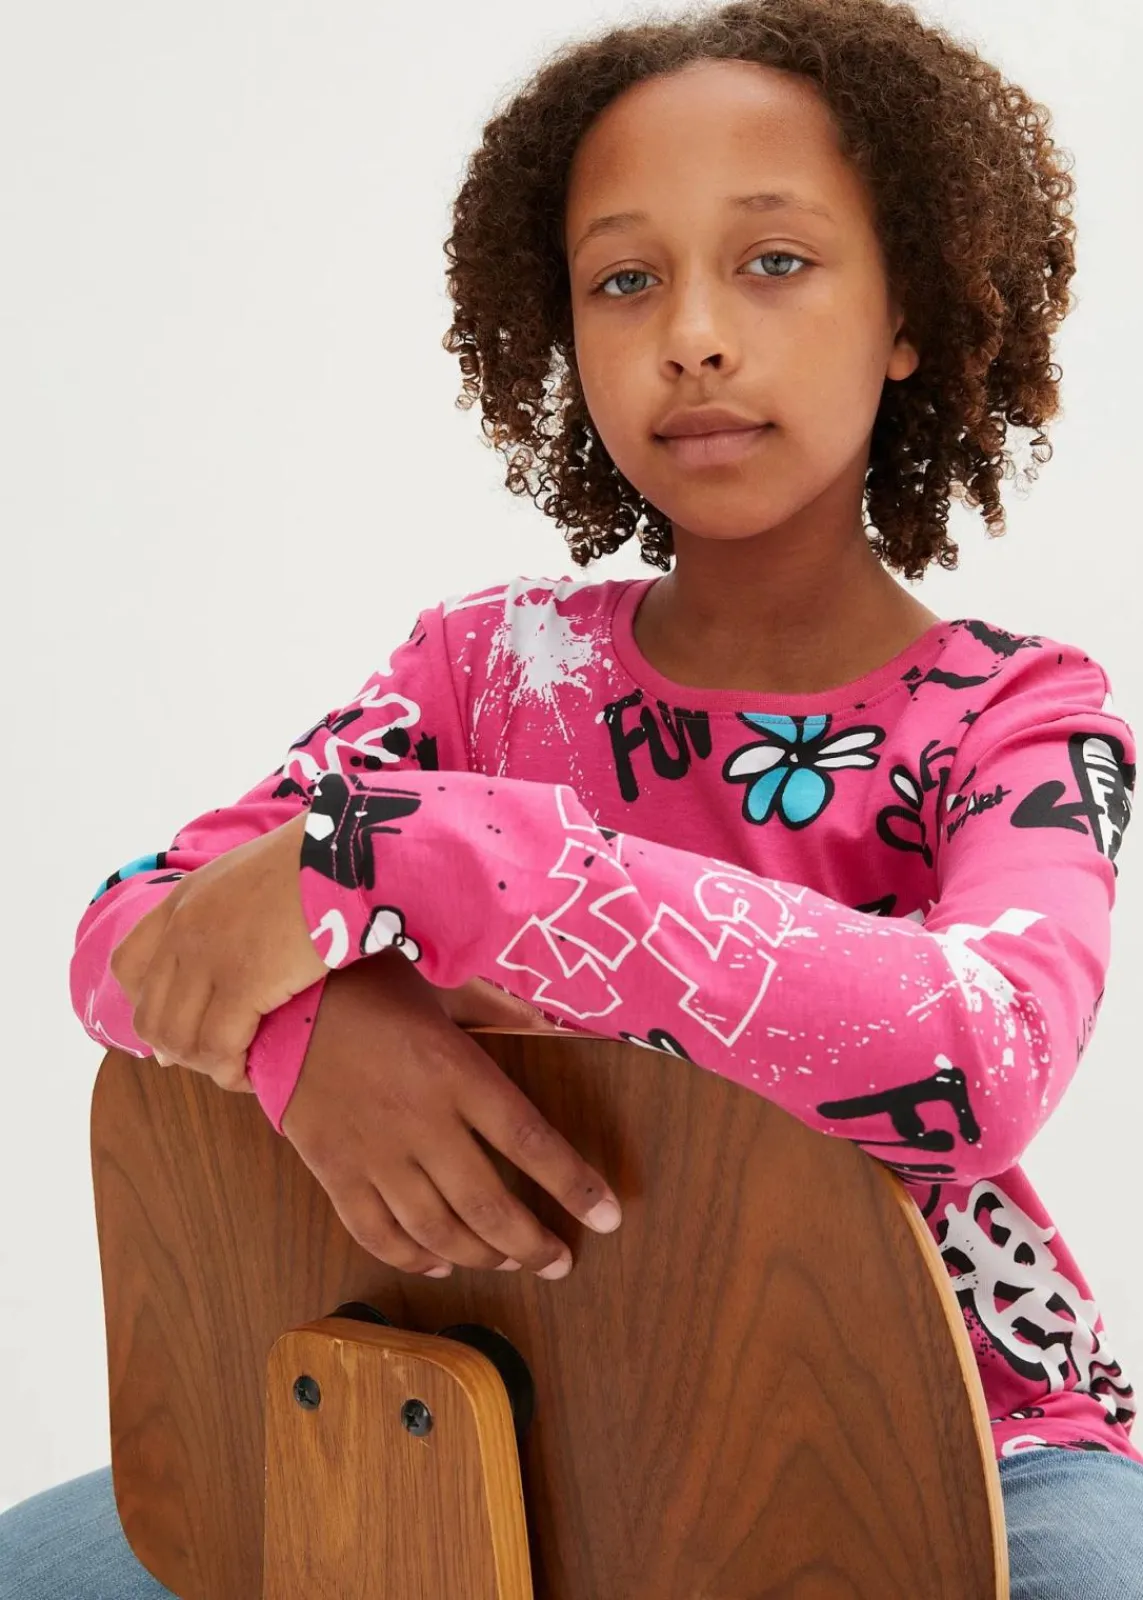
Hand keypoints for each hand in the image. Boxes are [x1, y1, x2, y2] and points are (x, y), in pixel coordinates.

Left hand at [109, 811, 327, 1091]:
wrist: (343, 852)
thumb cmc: (312, 860)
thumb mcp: (248, 877)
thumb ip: (224, 916)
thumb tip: (219, 969)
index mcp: (182, 901)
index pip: (129, 967)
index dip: (148, 1003)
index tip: (180, 1021)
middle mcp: (183, 931)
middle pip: (151, 1015)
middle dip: (177, 1047)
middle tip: (217, 1055)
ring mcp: (208, 958)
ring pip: (179, 1040)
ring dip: (204, 1064)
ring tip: (236, 1067)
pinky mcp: (244, 983)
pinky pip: (219, 1048)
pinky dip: (230, 1070)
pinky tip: (250, 1073)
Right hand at [281, 949, 621, 1278]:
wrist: (273, 999)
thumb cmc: (364, 981)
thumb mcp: (441, 984)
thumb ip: (498, 1010)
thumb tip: (557, 1022)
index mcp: (455, 1071)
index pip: (530, 1142)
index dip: (574, 1186)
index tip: (608, 1217)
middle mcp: (420, 1122)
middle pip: (490, 1204)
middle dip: (533, 1244)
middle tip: (560, 1262)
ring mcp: (374, 1153)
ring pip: (438, 1230)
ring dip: (483, 1256)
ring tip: (512, 1263)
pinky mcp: (333, 1170)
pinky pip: (377, 1233)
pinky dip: (413, 1258)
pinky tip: (440, 1262)